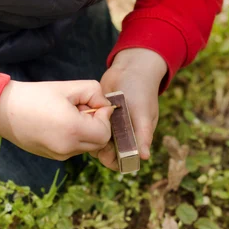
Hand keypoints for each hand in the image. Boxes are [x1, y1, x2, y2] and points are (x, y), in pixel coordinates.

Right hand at [0, 80, 113, 160]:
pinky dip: (74, 137)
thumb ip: (95, 93)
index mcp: (73, 130)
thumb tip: (106, 107)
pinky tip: (59, 124)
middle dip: (97, 125)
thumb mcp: (68, 87)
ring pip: (87, 146)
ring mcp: (59, 155)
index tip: (92, 104)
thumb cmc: (35, 96)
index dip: (104, 117)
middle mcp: (68, 148)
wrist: (3, 111)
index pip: (105, 132)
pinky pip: (74, 149)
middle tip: (81, 109)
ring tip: (68, 115)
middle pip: (99, 143)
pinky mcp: (53, 157)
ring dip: (86, 131)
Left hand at [94, 48, 167, 169]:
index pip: (124, 157)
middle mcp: (121, 134)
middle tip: (94, 136)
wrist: (130, 69)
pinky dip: (85, 123)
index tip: (107, 153)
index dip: (115, 159)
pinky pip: (88, 124)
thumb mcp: (144, 113)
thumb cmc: (142, 91)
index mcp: (135, 138)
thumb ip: (143, 135)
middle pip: (107, 150)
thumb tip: (145, 157)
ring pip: (96, 138)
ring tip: (89, 124)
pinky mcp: (97, 115)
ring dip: (91, 134)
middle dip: (100, 147)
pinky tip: (84, 116)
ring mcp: (108, 124)